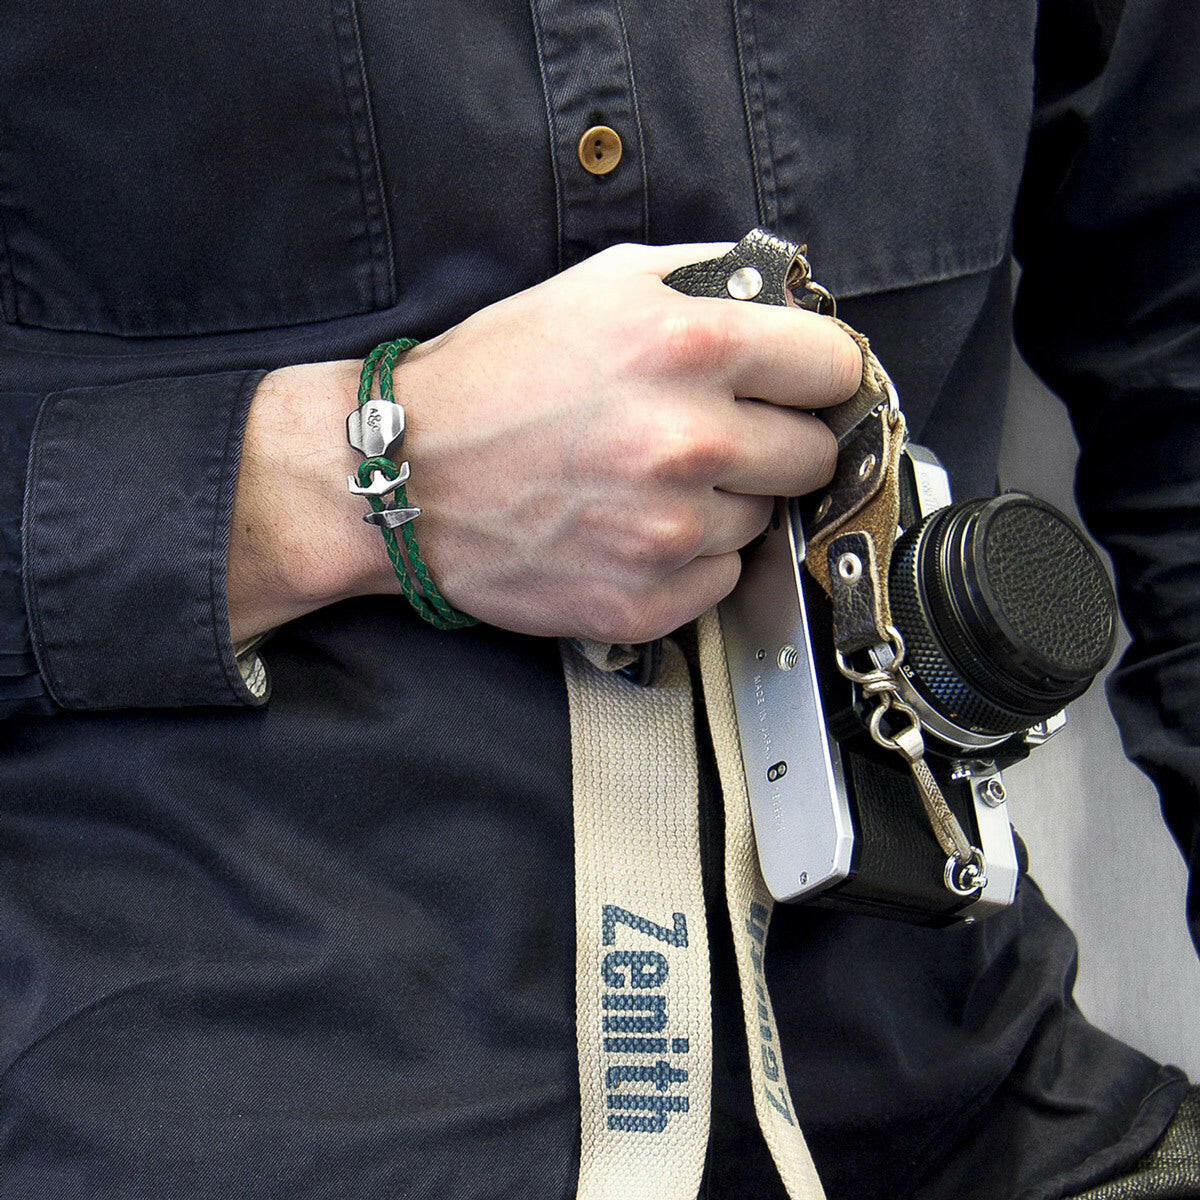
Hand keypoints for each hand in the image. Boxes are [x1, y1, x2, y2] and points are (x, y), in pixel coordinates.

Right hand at [227, 242, 860, 643]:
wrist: (405, 475)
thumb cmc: (497, 376)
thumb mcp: (601, 284)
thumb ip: (712, 279)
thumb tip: (792, 300)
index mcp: (690, 347)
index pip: (835, 368)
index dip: (817, 374)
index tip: (798, 384)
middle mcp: (691, 444)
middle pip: (816, 456)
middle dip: (779, 441)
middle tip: (717, 436)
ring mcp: (670, 534)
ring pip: (765, 521)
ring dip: (726, 504)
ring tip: (650, 483)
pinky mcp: (646, 601)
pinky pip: (722, 578)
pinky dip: (692, 559)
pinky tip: (634, 529)